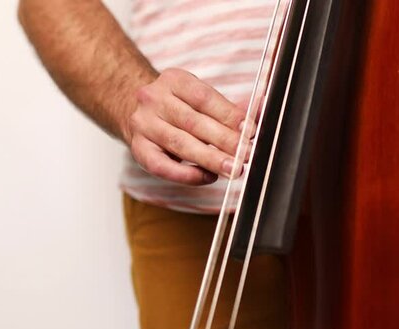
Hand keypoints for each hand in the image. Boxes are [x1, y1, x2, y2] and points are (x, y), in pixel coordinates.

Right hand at [124, 68, 249, 184]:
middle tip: (247, 155)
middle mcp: (154, 99)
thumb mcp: (201, 98)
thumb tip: (263, 106)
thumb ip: (232, 107)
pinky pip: (161, 165)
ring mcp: (143, 124)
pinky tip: (207, 177)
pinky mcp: (138, 149)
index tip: (251, 131)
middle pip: (193, 122)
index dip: (230, 115)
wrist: (135, 110)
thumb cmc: (179, 106)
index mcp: (174, 80)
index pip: (204, 98)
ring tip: (233, 169)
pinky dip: (185, 174)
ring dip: (210, 159)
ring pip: (179, 143)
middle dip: (224, 140)